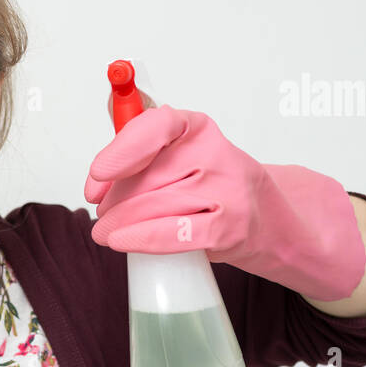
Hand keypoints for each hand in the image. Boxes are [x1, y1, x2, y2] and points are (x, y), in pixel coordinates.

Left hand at [83, 104, 266, 260]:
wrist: (267, 220)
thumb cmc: (213, 187)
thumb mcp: (184, 159)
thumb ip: (142, 160)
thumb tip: (98, 181)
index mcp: (198, 129)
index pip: (158, 126)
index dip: (122, 149)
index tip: (98, 173)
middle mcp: (216, 154)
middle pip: (148, 176)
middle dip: (115, 199)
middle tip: (104, 212)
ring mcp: (226, 191)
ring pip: (155, 206)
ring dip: (120, 222)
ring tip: (106, 230)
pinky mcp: (229, 228)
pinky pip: (175, 233)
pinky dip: (142, 238)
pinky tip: (121, 240)